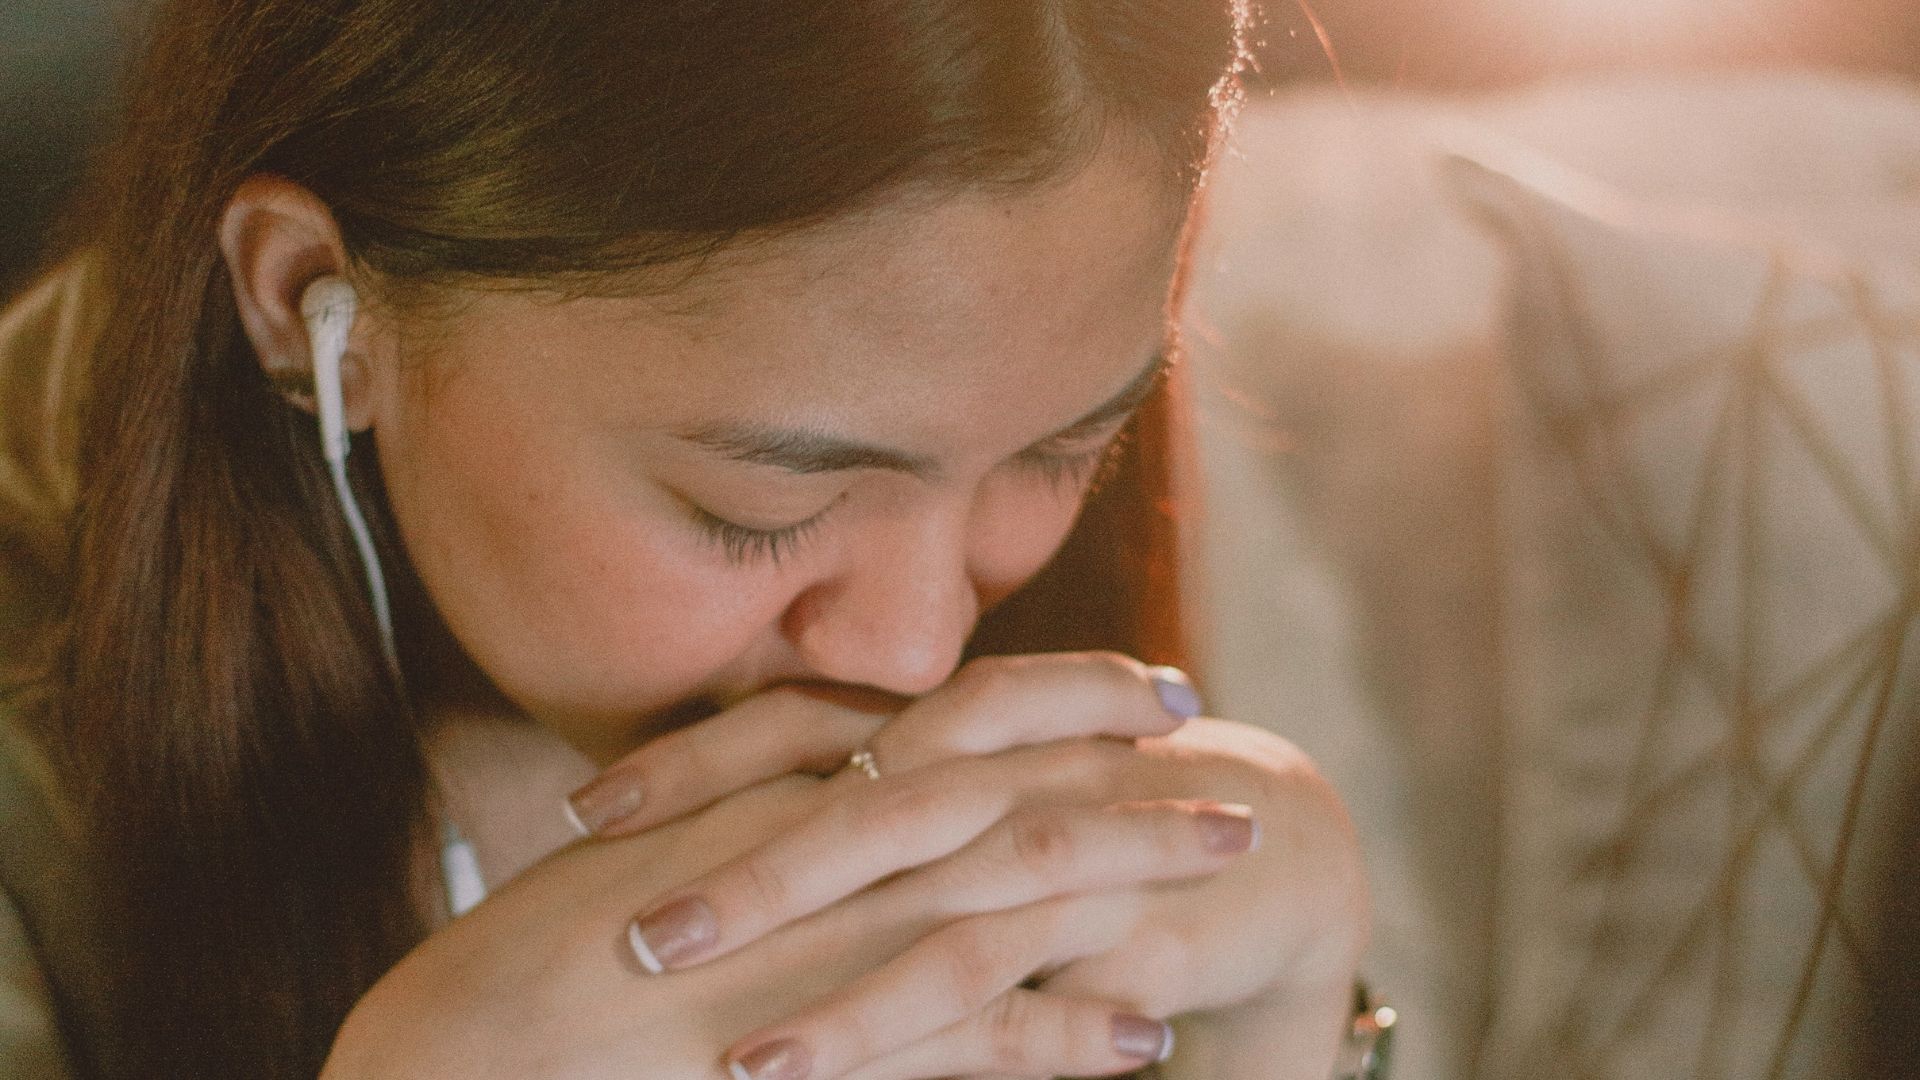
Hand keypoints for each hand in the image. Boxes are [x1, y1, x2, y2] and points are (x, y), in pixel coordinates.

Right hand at [322, 657, 1236, 1079]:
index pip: (951, 717)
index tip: (1138, 687)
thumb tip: (828, 785)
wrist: (460, 1061)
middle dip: (1128, 772)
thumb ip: (749, 804)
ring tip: (1227, 864)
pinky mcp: (831, 1053)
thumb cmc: (530, 963)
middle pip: (1012, 789)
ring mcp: (833, 951)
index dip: (1060, 694)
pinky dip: (1070, 1034)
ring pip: (1021, 894)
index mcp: (781, 792)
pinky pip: (980, 1041)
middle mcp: (822, 852)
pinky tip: (1147, 1038)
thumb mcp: (652, 848)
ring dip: (1135, 875)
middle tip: (1219, 761)